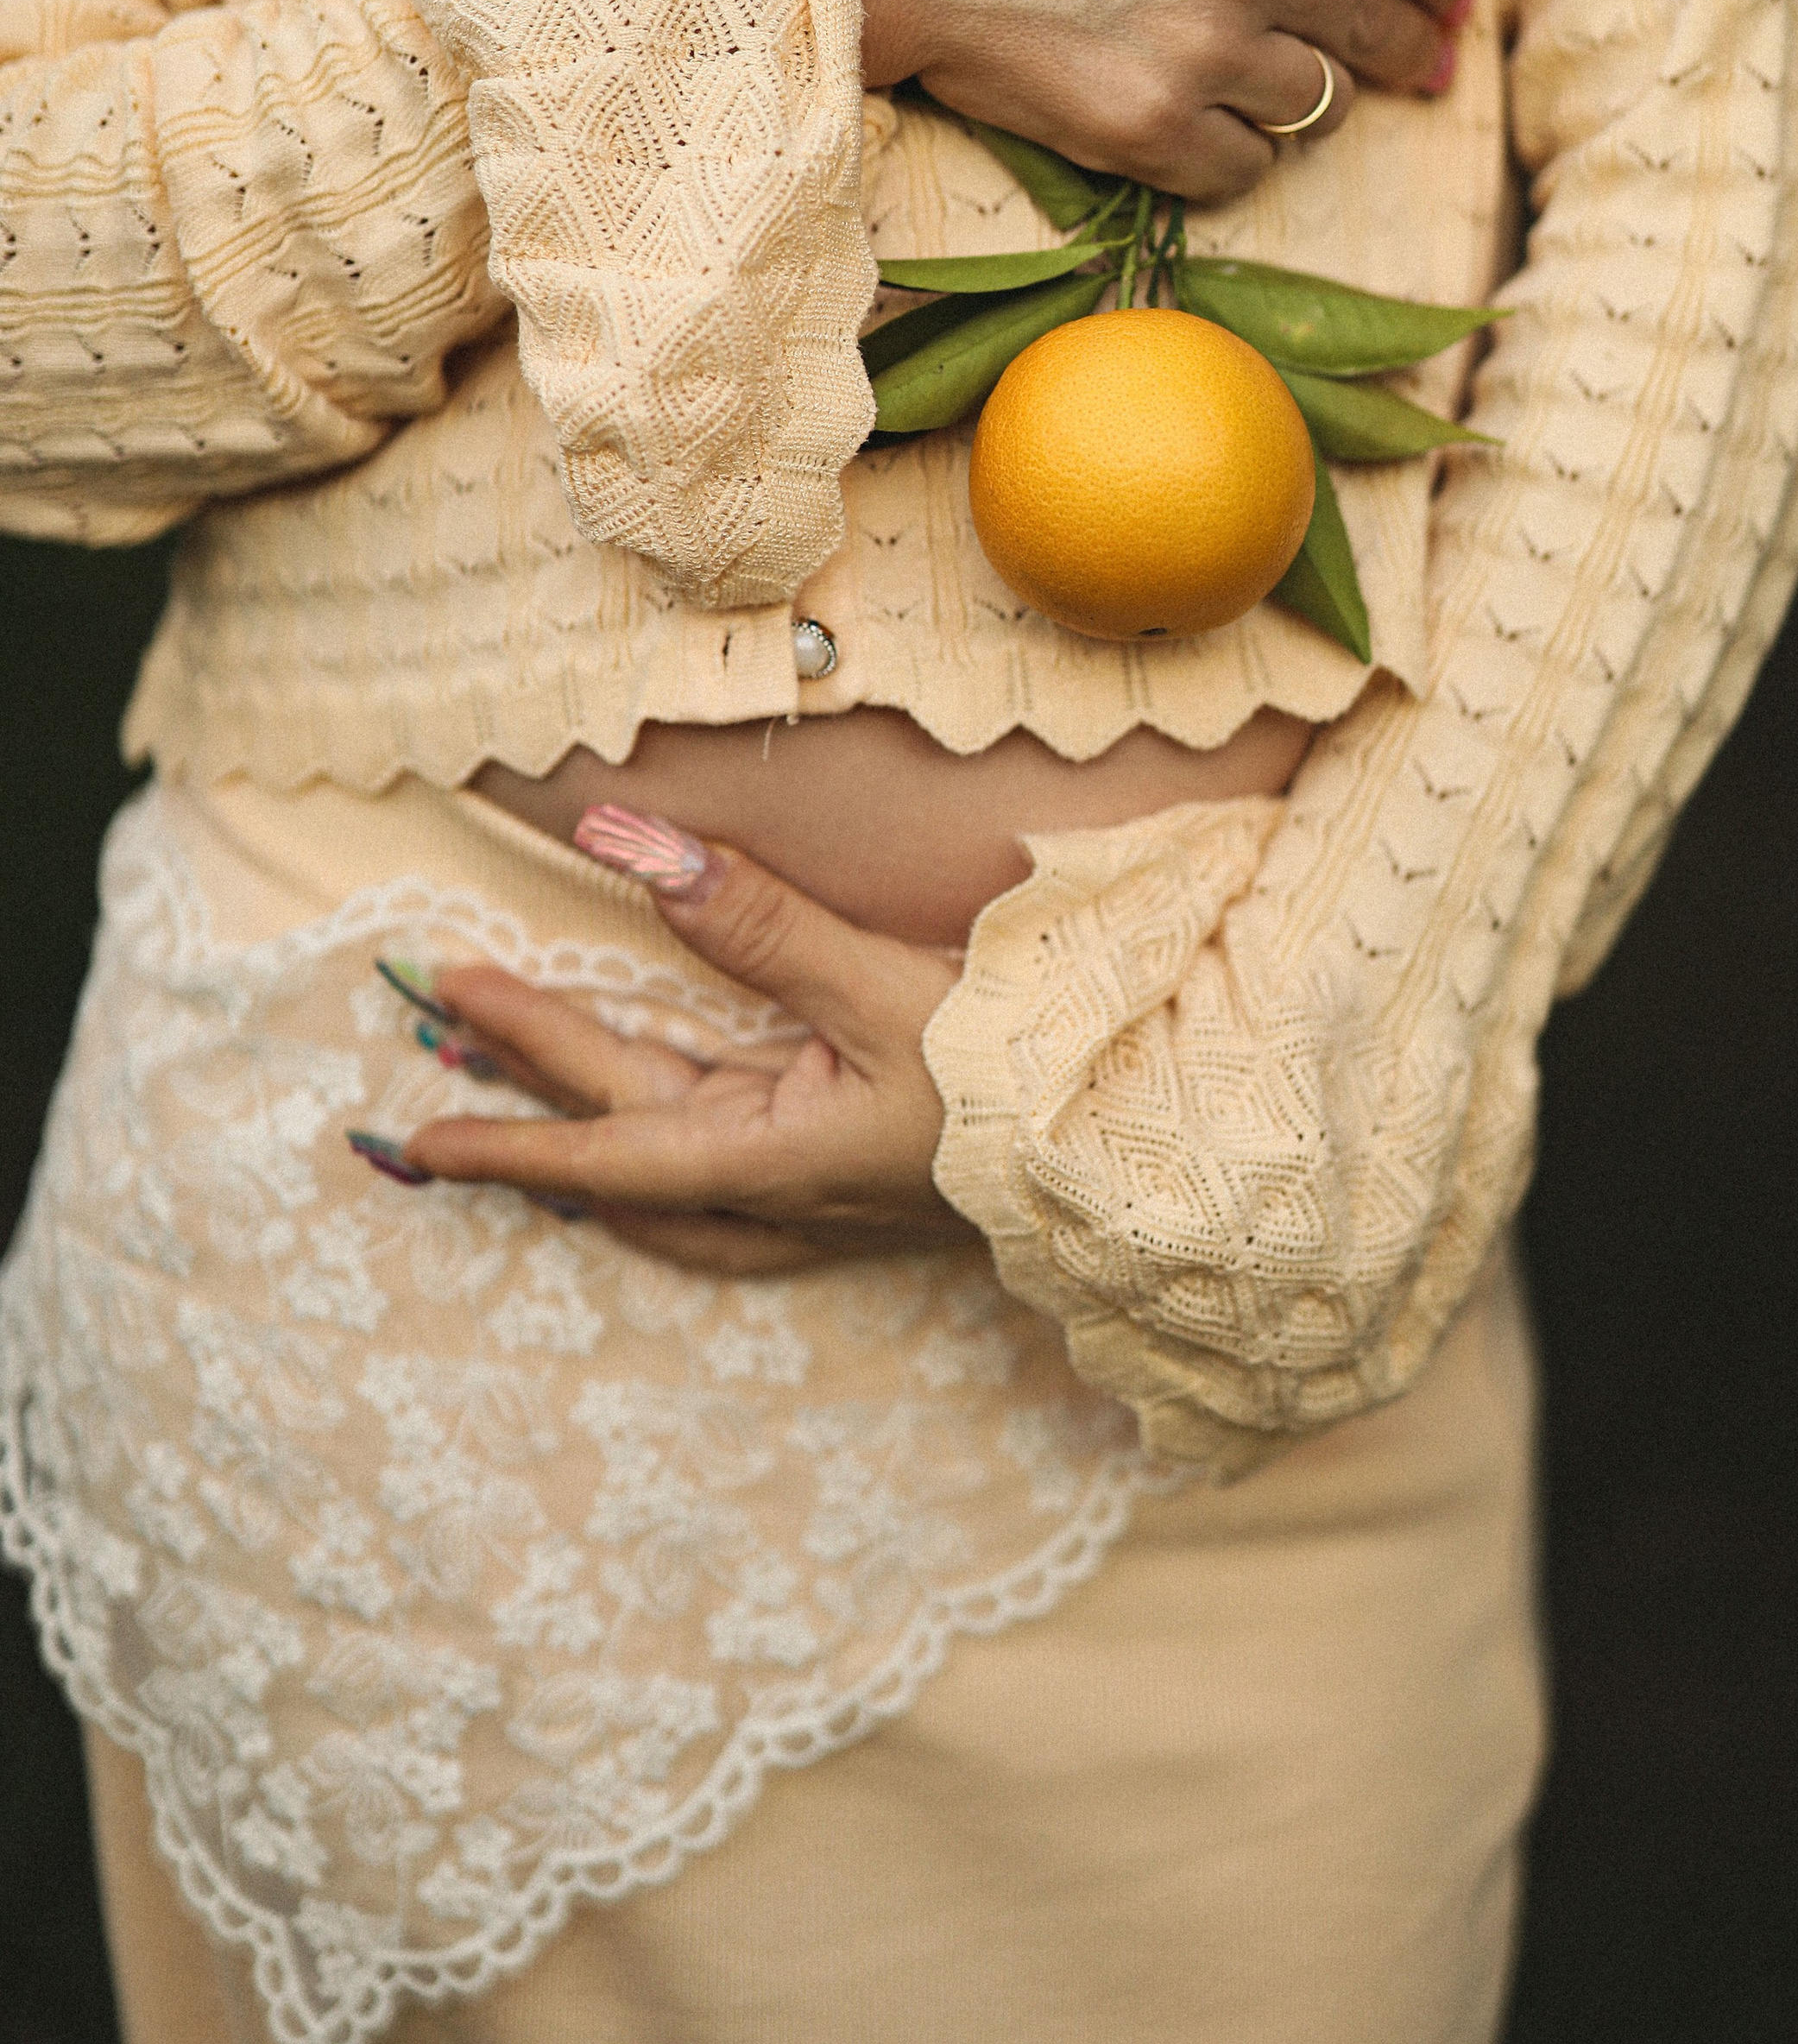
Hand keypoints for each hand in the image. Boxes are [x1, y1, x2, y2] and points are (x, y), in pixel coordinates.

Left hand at [402, 833, 963, 1276]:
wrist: (1137, 1154)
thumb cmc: (1019, 1075)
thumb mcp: (880, 984)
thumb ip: (751, 920)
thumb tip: (623, 846)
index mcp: (771, 1160)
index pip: (605, 1150)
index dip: (507, 1138)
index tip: (414, 1137)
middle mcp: (780, 1193)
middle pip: (624, 1133)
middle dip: (529, 1076)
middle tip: (445, 1012)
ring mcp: (818, 1197)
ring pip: (665, 1171)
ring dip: (586, 1131)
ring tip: (512, 1087)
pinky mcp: (853, 1182)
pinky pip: (720, 1180)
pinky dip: (661, 1157)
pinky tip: (654, 1138)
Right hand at [845, 0, 1469, 203]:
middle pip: (1374, 24)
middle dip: (1410, 48)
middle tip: (1421, 67)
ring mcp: (1202, 51)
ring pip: (1315, 106)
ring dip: (1299, 100)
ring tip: (1259, 84)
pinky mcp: (1148, 129)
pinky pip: (1242, 169)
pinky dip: (1231, 155)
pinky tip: (1196, 128)